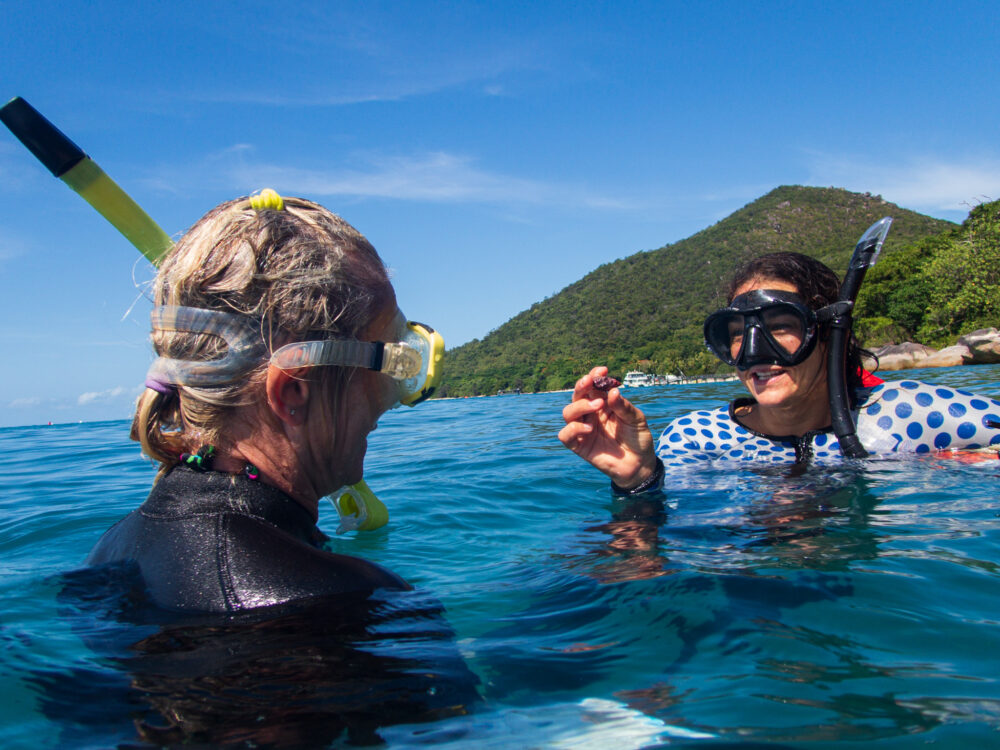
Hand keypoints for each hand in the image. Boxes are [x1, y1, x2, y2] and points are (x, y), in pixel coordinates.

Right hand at [558, 366, 658, 488]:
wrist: (640, 464)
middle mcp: (590, 414)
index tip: (603, 369)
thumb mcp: (636, 419)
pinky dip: (574, 429)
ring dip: (580, 406)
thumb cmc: (638, 438)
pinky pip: (565, 435)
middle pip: (576, 396)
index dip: (594, 376)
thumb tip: (612, 391)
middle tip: (591, 382)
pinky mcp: (580, 445)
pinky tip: (590, 428)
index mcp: (603, 404)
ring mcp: (583, 429)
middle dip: (582, 386)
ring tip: (597, 407)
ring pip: (568, 412)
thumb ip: (623, 407)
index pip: (593, 386)